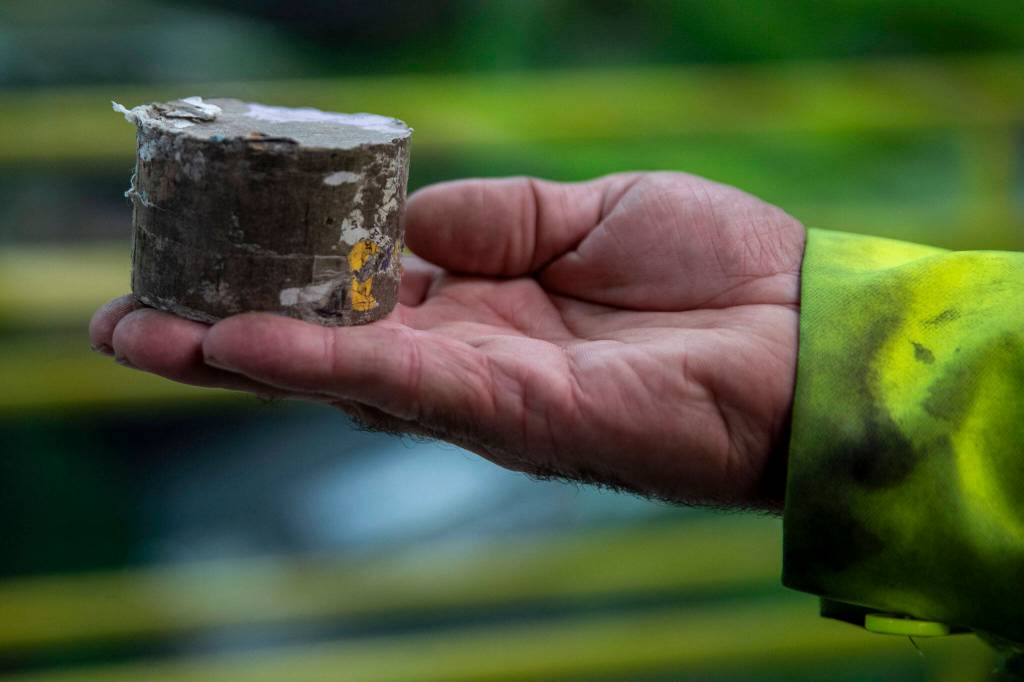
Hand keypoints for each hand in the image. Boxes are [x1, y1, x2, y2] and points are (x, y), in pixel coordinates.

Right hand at [91, 172, 804, 507]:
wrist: (798, 330)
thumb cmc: (713, 268)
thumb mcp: (589, 211)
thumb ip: (494, 218)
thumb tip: (406, 216)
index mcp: (487, 305)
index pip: (362, 297)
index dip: (286, 279)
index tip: (214, 254)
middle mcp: (471, 356)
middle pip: (329, 348)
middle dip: (229, 333)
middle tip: (132, 317)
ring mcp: (485, 391)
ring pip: (341, 376)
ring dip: (240, 357)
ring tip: (145, 334)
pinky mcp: (513, 414)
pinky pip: (399, 384)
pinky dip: (317, 364)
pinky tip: (238, 345)